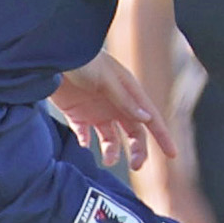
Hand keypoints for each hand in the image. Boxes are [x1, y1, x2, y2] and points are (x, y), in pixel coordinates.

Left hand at [52, 50, 177, 172]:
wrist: (51, 55)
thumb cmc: (83, 61)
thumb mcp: (106, 80)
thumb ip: (125, 100)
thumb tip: (147, 119)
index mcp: (129, 93)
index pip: (150, 118)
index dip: (163, 136)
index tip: (172, 155)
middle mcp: (116, 104)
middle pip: (134, 133)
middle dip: (138, 150)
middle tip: (136, 166)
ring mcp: (97, 110)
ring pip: (111, 138)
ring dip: (112, 151)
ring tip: (107, 161)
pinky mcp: (77, 113)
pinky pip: (84, 134)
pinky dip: (86, 142)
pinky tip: (84, 145)